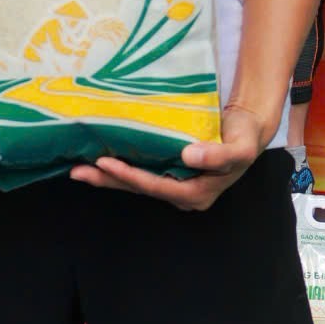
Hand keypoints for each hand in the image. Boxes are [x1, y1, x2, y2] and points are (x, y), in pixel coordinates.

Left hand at [69, 101, 272, 209]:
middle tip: (79, 172)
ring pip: (136, 183)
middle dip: (108, 181)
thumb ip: (218, 155)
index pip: (156, 186)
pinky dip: (119, 168)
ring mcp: (174, 183)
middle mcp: (181, 193)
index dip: (131, 176)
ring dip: (107, 177)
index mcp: (196, 193)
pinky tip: (99, 162)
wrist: (246, 130)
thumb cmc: (244, 139)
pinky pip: (140, 172)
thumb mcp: (239, 148)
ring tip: (79, 170)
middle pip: (139, 189)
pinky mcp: (168, 171)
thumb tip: (189, 155)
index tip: (108, 164)